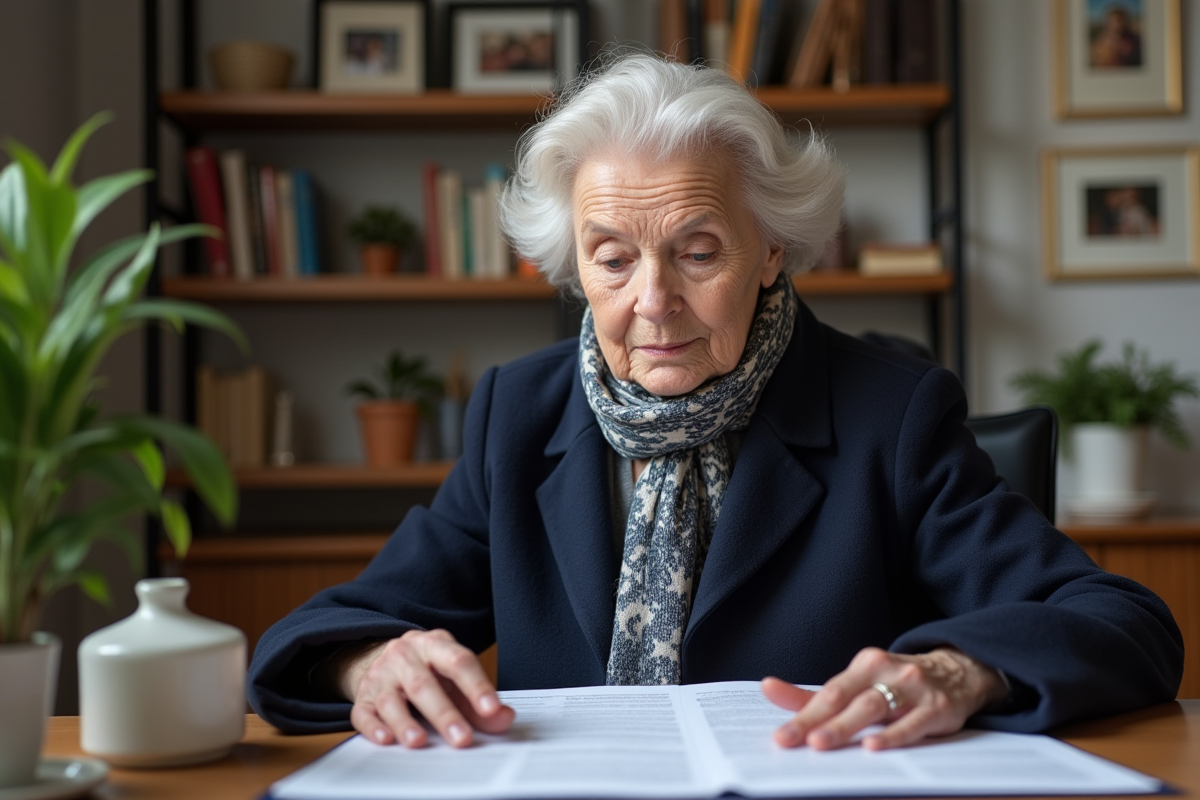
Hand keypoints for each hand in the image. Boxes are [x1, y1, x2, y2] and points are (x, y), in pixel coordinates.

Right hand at [340, 629, 514, 747]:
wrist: (384, 658)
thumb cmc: (427, 670)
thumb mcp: (454, 677)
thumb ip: (478, 701)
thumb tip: (503, 718)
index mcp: (435, 645)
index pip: (458, 661)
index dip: (476, 686)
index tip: (491, 709)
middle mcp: (405, 656)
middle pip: (423, 683)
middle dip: (443, 713)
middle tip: (462, 738)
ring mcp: (381, 676)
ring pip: (390, 699)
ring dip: (405, 722)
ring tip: (419, 742)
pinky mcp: (362, 697)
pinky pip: (363, 713)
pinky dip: (373, 727)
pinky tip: (385, 739)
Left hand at [763, 647, 1006, 751]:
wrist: (960, 672)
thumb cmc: (897, 684)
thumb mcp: (859, 683)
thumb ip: (814, 693)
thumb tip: (768, 689)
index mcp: (865, 664)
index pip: (828, 692)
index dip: (802, 715)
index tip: (781, 737)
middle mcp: (887, 671)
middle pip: (845, 698)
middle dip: (816, 721)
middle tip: (792, 740)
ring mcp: (913, 688)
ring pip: (874, 707)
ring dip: (846, 726)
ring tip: (822, 743)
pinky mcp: (938, 708)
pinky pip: (913, 723)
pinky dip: (893, 734)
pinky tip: (874, 746)